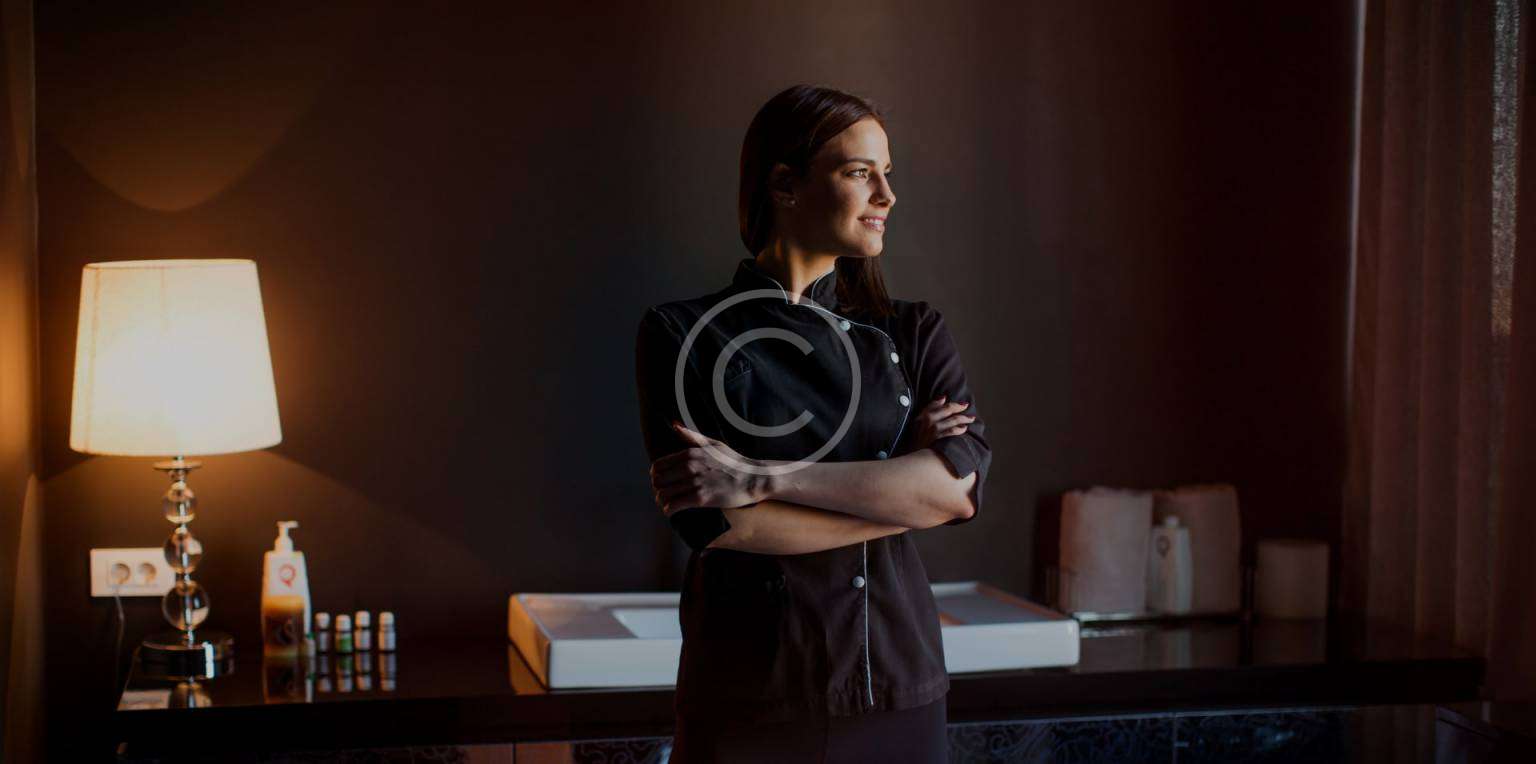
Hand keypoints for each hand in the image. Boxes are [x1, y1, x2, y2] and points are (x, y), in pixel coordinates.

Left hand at [649, 422, 772, 516]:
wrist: (752, 478)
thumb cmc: (733, 461)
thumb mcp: (713, 444)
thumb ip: (692, 436)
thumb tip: (674, 425)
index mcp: (690, 454)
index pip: (658, 466)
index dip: (656, 476)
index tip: (661, 482)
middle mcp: (689, 467)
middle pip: (657, 481)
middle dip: (658, 489)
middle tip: (664, 494)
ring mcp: (695, 483)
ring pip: (663, 495)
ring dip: (662, 501)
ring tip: (666, 504)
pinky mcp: (701, 498)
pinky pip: (674, 506)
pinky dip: (669, 510)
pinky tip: (672, 511)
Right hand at [910, 395, 973, 449]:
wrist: (913, 458)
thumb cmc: (916, 440)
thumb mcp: (918, 423)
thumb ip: (929, 409)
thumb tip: (943, 398)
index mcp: (921, 415)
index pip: (937, 404)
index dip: (951, 403)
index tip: (961, 404)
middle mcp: (927, 420)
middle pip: (948, 409)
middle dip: (959, 407)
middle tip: (967, 406)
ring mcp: (933, 430)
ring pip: (953, 419)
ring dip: (963, 418)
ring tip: (970, 418)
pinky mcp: (938, 439)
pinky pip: (952, 431)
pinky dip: (959, 428)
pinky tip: (964, 428)